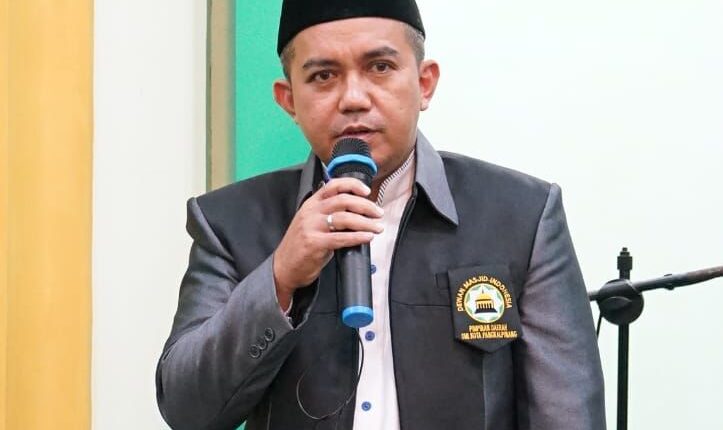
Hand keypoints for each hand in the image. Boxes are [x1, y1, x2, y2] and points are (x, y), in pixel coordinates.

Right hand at [273, 178, 383, 309]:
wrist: (283, 268)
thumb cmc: (301, 246)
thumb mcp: (312, 223)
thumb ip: (329, 214)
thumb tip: (357, 211)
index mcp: (311, 204)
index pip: (333, 185)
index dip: (352, 185)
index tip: (367, 191)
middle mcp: (310, 212)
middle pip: (343, 200)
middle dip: (366, 205)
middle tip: (378, 213)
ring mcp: (311, 227)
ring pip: (345, 218)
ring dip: (366, 222)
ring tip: (377, 227)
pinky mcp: (314, 244)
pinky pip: (341, 238)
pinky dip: (358, 236)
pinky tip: (368, 237)